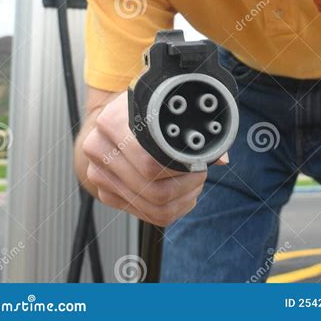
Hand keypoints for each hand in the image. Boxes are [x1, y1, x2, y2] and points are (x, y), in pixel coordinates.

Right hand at [82, 91, 227, 225]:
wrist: (116, 116)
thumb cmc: (146, 108)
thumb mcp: (166, 105)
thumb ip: (193, 128)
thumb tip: (222, 158)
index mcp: (110, 123)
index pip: (150, 163)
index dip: (181, 168)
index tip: (199, 161)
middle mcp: (98, 149)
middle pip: (153, 189)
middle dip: (186, 184)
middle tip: (200, 173)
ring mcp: (99, 174)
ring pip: (152, 206)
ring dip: (182, 199)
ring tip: (193, 183)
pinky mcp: (105, 193)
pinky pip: (146, 215)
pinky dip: (172, 209)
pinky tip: (182, 194)